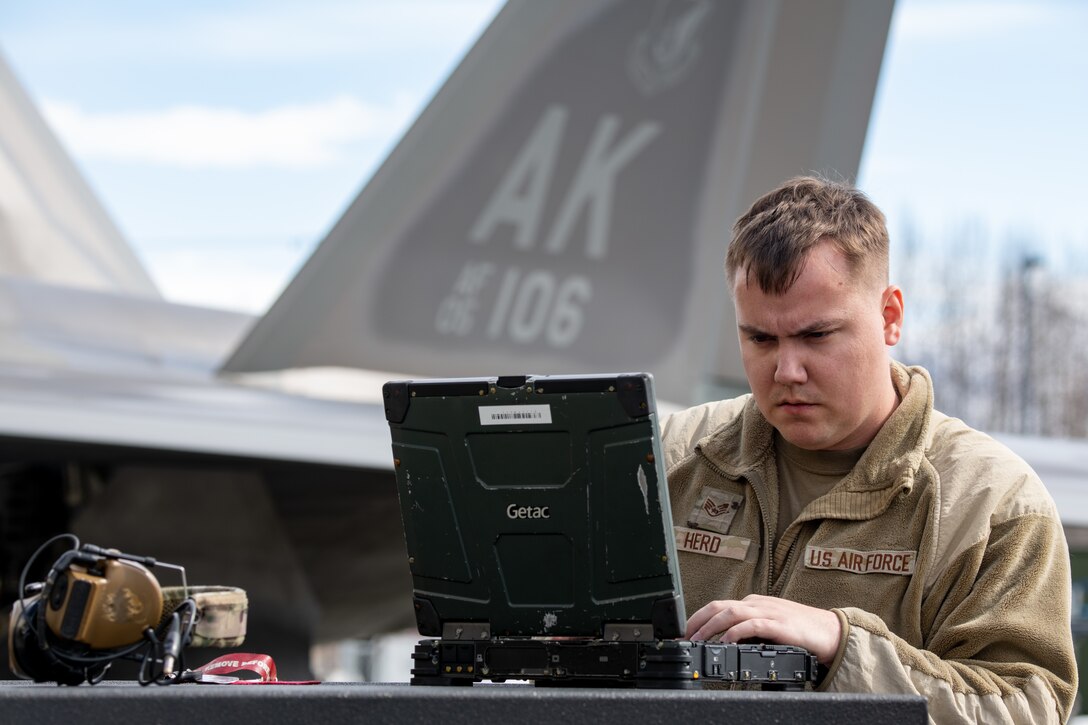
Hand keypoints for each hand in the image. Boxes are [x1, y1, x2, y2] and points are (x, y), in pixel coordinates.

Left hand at [685, 594, 841, 663]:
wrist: (831, 632)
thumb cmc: (801, 630)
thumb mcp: (768, 625)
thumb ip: (749, 628)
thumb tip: (724, 640)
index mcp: (753, 603)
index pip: (718, 606)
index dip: (698, 618)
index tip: (685, 633)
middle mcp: (757, 603)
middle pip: (719, 606)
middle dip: (697, 621)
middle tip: (683, 637)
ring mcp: (768, 611)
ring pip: (730, 613)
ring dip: (710, 627)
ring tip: (698, 640)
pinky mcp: (779, 624)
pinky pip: (751, 625)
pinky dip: (735, 632)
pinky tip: (725, 642)